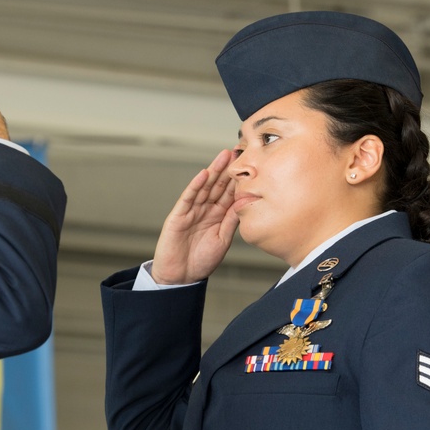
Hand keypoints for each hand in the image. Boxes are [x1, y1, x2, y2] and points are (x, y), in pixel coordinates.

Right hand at [151, 149, 238, 284]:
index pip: (229, 193)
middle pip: (217, 185)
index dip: (239, 179)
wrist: (180, 277)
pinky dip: (195, 186)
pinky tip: (203, 175)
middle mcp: (204, 210)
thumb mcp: (223, 240)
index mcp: (217, 216)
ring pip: (204, 187)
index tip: (251, 165)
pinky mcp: (178, 216)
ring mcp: (191, 211)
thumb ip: (231, 221)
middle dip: (228, 169)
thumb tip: (245, 203)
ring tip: (224, 156)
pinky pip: (188, 198)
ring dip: (214, 171)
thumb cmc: (201, 261)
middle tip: (239, 152)